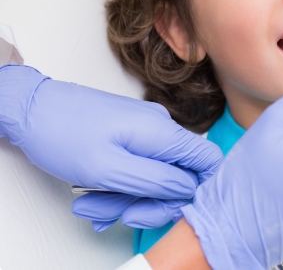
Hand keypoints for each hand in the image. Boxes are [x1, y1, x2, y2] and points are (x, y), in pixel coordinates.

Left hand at [0, 65, 222, 229]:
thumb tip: (189, 188)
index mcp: (162, 132)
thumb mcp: (109, 169)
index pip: (208, 159)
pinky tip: (95, 197)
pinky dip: (120, 187)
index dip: (198, 189)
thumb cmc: (63, 133)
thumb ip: (155, 181)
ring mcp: (145, 131)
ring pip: (153, 176)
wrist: (33, 109)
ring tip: (92, 206)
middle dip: (148, 202)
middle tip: (118, 215)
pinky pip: (137, 168)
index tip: (168, 207)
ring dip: (126, 198)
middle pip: (178, 176)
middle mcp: (160, 128)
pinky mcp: (131, 135)